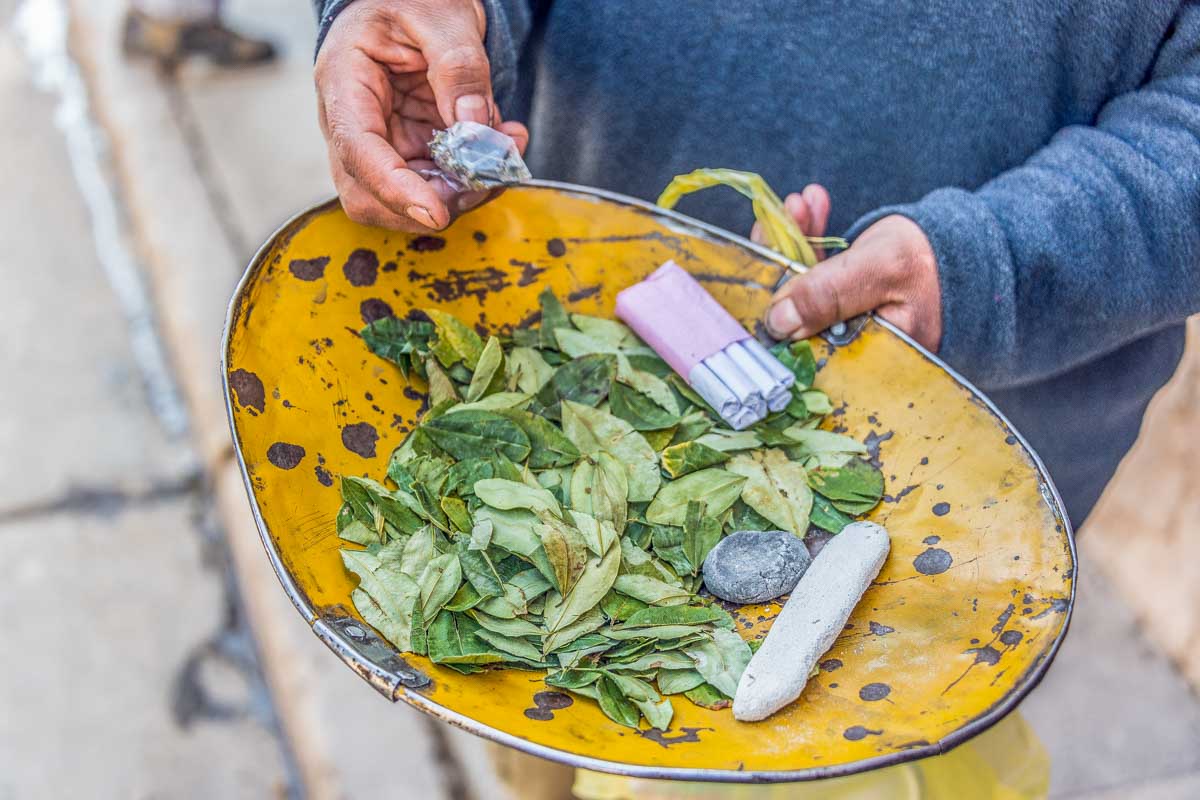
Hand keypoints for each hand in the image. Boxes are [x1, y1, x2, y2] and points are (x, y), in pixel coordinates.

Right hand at [314, 0, 528, 230]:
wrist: (412, 0)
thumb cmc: (413, 0)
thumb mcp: (442, 17)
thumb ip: (460, 68)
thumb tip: (475, 126)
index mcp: (344, 82)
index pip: (357, 150)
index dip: (394, 189)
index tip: (436, 214)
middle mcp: (352, 123)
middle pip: (371, 193)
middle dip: (433, 200)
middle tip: (488, 177)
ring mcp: (380, 143)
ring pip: (407, 199)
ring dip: (462, 192)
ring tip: (506, 148)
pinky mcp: (408, 151)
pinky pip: (436, 184)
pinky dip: (473, 178)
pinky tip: (502, 144)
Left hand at [758, 187, 941, 351]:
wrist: (981, 250)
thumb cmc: (938, 261)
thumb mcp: (883, 269)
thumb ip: (830, 294)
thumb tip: (777, 322)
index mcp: (863, 358)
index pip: (799, 339)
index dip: (774, 299)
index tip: (763, 250)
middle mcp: (852, 351)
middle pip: (796, 311)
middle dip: (785, 259)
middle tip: (780, 215)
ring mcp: (852, 330)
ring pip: (807, 290)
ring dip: (799, 242)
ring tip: (802, 202)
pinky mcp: (855, 307)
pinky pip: (823, 278)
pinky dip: (815, 243)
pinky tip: (812, 206)